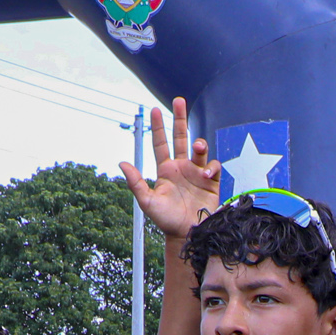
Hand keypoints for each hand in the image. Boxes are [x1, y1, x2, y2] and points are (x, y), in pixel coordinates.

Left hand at [120, 96, 218, 240]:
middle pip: (181, 137)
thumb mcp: (147, 202)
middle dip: (180, 119)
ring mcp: (197, 173)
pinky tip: (206, 175)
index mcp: (166, 170)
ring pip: (199, 149)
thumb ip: (136, 182)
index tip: (155, 109)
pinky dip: (211, 167)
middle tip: (179, 100)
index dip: (159, 127)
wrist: (187, 234)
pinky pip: (213, 166)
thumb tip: (122, 163)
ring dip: (199, 145)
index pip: (161, 144)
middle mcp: (182, 167)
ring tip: (198, 147)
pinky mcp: (211, 182)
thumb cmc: (166, 220)